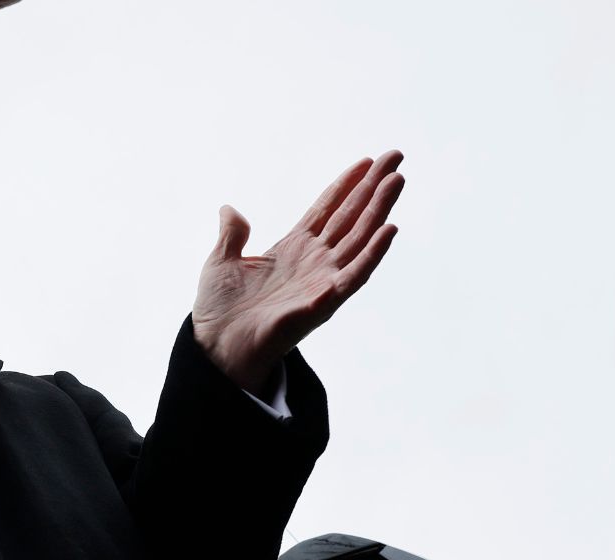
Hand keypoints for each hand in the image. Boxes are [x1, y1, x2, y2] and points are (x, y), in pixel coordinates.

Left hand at [191, 151, 404, 394]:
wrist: (216, 347)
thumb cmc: (220, 311)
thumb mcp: (221, 262)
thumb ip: (232, 234)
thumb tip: (229, 209)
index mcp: (292, 248)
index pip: (327, 208)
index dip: (347, 184)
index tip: (367, 161)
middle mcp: (313, 261)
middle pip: (350, 215)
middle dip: (373, 186)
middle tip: (396, 156)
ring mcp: (322, 280)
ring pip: (359, 237)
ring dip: (379, 209)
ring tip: (397, 180)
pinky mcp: (325, 302)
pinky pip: (355, 275)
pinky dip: (373, 253)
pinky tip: (390, 229)